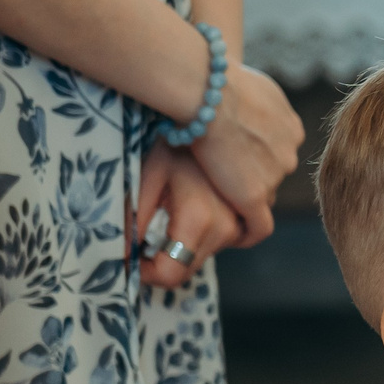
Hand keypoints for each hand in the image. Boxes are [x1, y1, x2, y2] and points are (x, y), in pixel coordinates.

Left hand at [134, 143, 247, 288]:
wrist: (216, 108)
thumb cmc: (176, 139)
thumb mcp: (147, 177)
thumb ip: (136, 222)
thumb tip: (124, 255)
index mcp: (198, 220)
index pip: (172, 274)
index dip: (148, 274)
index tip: (134, 258)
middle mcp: (228, 227)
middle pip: (191, 265)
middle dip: (168, 255)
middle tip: (151, 227)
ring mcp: (246, 217)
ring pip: (212, 249)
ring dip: (192, 239)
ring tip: (181, 202)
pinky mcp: (258, 207)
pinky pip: (236, 233)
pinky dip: (216, 227)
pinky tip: (204, 200)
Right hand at [188, 60, 301, 243]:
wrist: (208, 90)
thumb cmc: (215, 78)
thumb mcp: (250, 83)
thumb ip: (257, 102)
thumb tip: (243, 108)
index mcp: (290, 126)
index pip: (277, 152)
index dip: (255, 159)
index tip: (235, 163)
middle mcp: (289, 151)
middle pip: (272, 175)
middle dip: (251, 180)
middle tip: (221, 184)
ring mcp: (275, 175)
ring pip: (263, 196)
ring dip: (244, 201)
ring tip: (217, 203)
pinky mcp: (255, 196)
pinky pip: (259, 226)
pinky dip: (248, 234)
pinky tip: (234, 238)